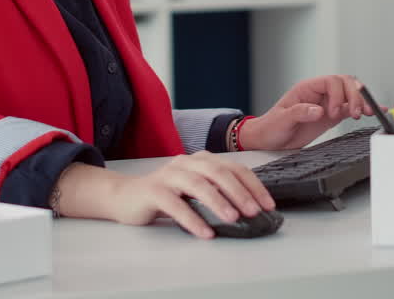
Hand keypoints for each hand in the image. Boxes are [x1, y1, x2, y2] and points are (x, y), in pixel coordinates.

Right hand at [105, 152, 275, 239]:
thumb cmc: (166, 195)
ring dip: (218, 202)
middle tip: (254, 211)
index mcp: (201, 160)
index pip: (233, 168)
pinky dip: (192, 219)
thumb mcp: (195, 190)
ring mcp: (169, 175)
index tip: (268, 204)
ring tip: (233, 219)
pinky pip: (175, 204)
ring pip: (198, 185)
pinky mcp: (153, 191)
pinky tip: (205, 232)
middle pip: (218, 173)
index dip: (253, 185)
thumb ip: (217, 192)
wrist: (125, 197)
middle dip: (239, 192)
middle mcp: (187, 163)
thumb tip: (249, 209)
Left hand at [239, 75, 375, 150]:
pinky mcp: (332, 115)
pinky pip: (351, 108)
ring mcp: (328, 103)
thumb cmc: (271, 127)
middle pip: (345, 83)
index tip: (333, 113)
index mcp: (307, 89)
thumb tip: (318, 109)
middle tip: (355, 114)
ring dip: (362, 101)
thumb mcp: (281, 120)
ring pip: (351, 94)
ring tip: (368, 113)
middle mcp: (320, 93)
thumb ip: (299, 113)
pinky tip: (375, 111)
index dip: (338, 94)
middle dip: (355, 96)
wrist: (268, 140)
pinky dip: (364, 109)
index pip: (331, 81)